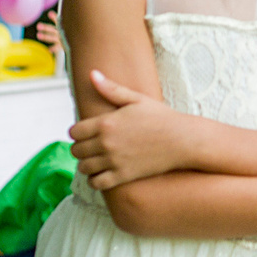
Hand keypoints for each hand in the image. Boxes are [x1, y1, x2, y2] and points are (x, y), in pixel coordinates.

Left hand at [68, 70, 191, 188]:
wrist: (182, 140)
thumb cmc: (162, 118)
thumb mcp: (137, 99)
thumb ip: (111, 89)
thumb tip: (92, 74)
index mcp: (106, 122)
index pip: (74, 132)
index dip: (78, 133)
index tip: (87, 133)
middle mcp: (106, 142)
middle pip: (76, 150)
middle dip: (81, 148)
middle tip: (92, 146)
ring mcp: (114, 161)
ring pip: (83, 167)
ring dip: (87, 164)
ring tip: (97, 160)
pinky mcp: (122, 176)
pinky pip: (96, 183)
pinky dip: (96, 180)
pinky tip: (103, 173)